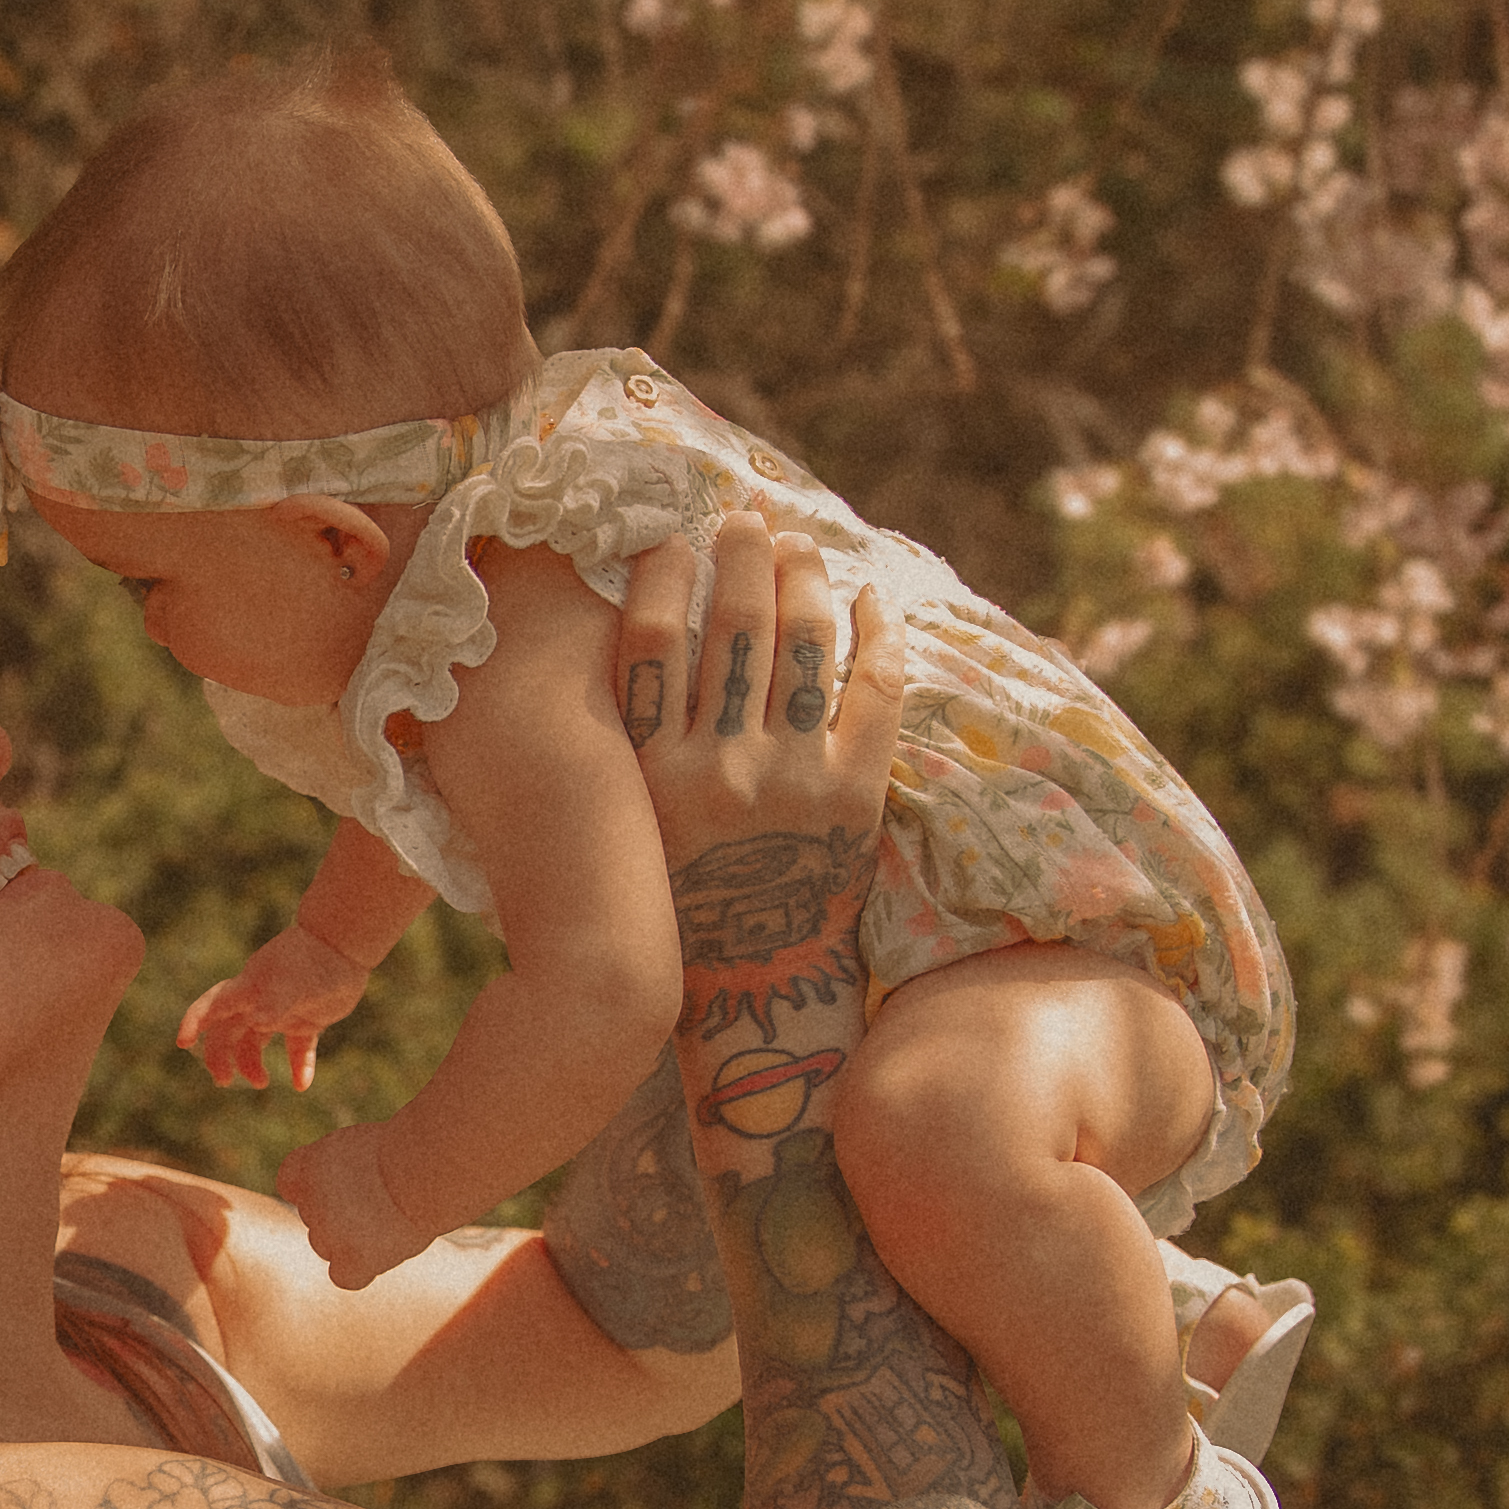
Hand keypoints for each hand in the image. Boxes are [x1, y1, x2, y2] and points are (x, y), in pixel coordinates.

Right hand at [180, 926, 371, 1090]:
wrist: (345, 944)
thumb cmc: (313, 959)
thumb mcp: (291, 983)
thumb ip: (273, 1004)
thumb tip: (256, 1023)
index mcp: (247, 989)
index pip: (212, 1006)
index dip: (194, 1023)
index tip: (183, 1043)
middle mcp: (259, 1001)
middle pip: (229, 1031)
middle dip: (221, 1056)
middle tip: (224, 1081)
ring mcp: (283, 1010)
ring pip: (257, 1041)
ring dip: (254, 1064)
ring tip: (263, 1083)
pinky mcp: (308, 1018)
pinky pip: (298, 1046)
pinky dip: (299, 1065)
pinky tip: (302, 1084)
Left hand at [276, 1120, 424, 1289]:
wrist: (427, 1168)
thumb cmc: (410, 1148)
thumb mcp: (367, 1144)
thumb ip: (343, 1168)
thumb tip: (349, 1193)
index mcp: (309, 1163)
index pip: (291, 1180)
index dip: (316, 1184)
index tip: (347, 1180)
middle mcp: (311, 1200)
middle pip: (314, 1216)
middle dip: (340, 1211)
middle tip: (382, 1198)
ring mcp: (328, 1233)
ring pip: (325, 1246)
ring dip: (351, 1238)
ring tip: (390, 1220)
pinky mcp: (353, 1259)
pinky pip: (344, 1276)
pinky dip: (358, 1269)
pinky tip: (379, 1254)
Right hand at [619, 516, 898, 878]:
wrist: (760, 989)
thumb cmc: (685, 902)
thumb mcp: (636, 826)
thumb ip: (635, 745)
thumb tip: (631, 643)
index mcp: (651, 776)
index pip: (649, 646)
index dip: (658, 576)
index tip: (671, 536)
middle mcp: (718, 770)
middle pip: (731, 627)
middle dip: (742, 555)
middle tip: (748, 519)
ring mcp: (792, 780)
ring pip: (802, 645)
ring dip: (803, 579)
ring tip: (799, 548)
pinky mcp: (855, 796)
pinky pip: (876, 691)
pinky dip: (877, 635)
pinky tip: (870, 602)